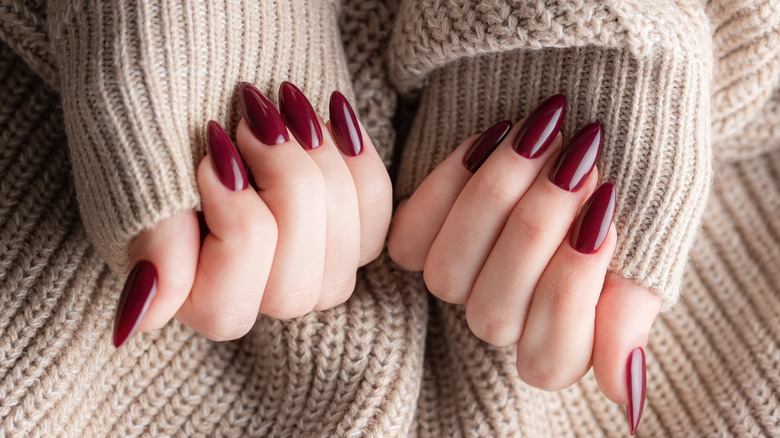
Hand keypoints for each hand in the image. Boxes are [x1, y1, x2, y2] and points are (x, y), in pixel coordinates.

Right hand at [114, 82, 390, 344]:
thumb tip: (137, 321)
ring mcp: (298, 261)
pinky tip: (331, 114)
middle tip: (255, 120)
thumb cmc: (157, 96)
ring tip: (288, 107)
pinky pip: (375, 221)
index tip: (214, 149)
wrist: (200, 42)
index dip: (234, 225)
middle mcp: (244, 287)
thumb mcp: (140, 155)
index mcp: (179, 286)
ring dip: (322, 172)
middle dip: (287, 190)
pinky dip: (358, 163)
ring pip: (343, 260)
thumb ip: (148, 235)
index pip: (224, 307)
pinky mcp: (339, 227)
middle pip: (294, 291)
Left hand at [388, 95, 659, 433]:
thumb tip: (625, 395)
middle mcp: (505, 314)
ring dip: (494, 201)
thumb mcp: (651, 239)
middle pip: (493, 315)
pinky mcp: (422, 235)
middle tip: (580, 160)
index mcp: (564, 334)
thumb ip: (631, 311)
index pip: (549, 359)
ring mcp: (461, 277)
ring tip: (542, 135)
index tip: (606, 212)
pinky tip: (492, 135)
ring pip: (447, 277)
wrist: (594, 102)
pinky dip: (449, 183)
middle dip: (536, 230)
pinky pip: (410, 236)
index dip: (571, 290)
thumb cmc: (633, 175)